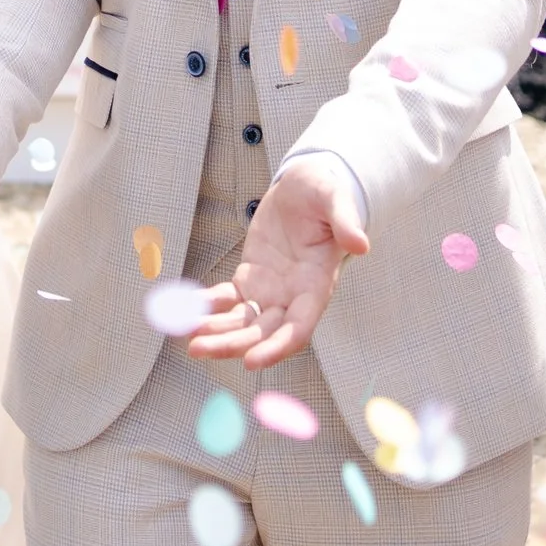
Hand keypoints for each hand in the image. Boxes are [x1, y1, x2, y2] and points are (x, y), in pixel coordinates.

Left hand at [187, 154, 369, 369]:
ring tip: (186, 336)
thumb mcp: (336, 199)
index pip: (298, 327)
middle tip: (198, 349)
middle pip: (262, 332)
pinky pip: (227, 298)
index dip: (276, 347)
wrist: (305, 184)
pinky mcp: (251, 276)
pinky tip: (184, 309)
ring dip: (216, 331)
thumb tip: (362, 244)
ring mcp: (270, 289)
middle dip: (232, 344)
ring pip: (242, 322)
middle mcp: (293, 295)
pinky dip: (207, 306)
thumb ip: (345, 222)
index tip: (251, 362)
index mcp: (317, 284)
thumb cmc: (324, 191)